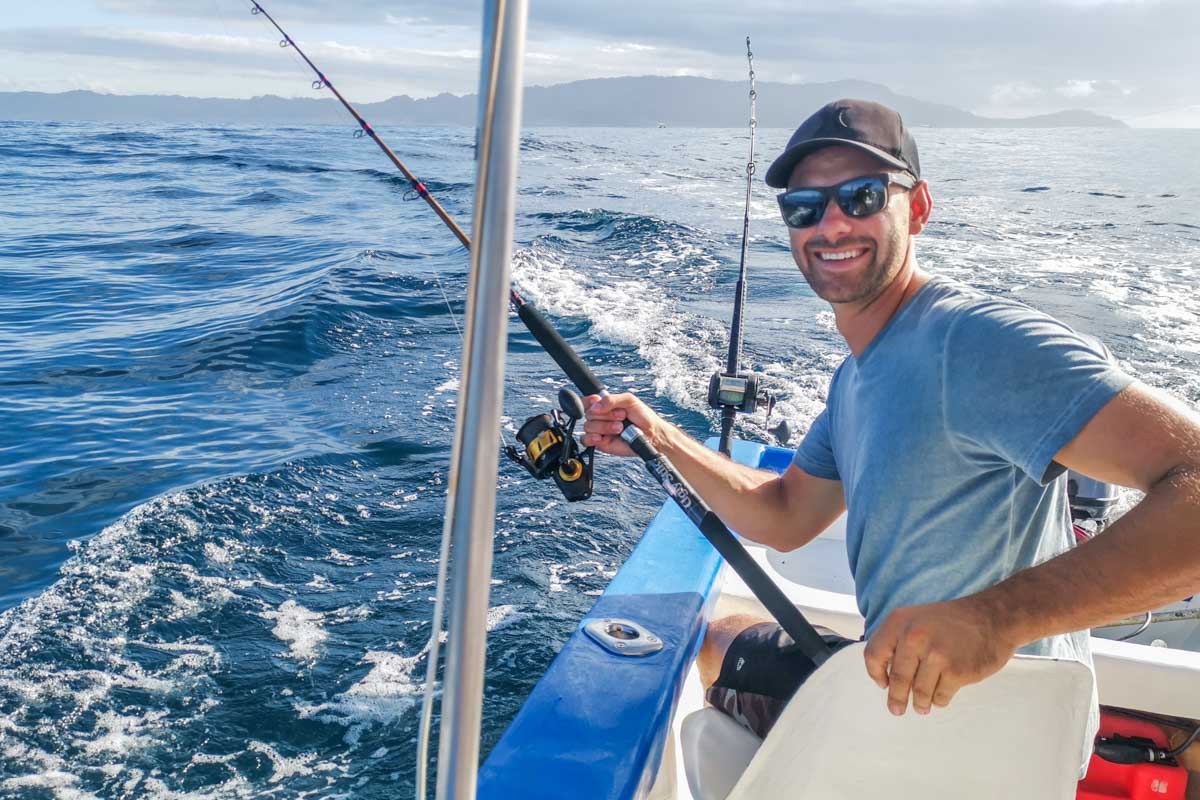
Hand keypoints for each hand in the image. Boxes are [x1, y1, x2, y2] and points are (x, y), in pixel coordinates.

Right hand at [582, 393, 664, 457]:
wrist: (651, 435)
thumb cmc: (643, 417)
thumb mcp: (629, 400)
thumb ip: (611, 400)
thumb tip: (596, 405)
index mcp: (605, 405)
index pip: (588, 401)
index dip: (590, 401)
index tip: (597, 401)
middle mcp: (601, 417)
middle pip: (589, 414)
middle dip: (606, 415)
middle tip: (621, 417)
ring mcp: (600, 430)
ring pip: (588, 426)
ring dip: (604, 427)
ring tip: (620, 428)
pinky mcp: (600, 443)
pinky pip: (586, 440)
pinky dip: (592, 438)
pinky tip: (602, 437)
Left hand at [862, 596, 1020, 715]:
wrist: (992, 619)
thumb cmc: (953, 621)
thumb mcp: (917, 619)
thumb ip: (899, 641)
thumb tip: (886, 675)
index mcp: (899, 622)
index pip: (874, 654)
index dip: (876, 673)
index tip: (883, 683)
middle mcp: (914, 637)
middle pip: (897, 680)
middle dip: (896, 699)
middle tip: (896, 709)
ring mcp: (936, 655)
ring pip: (919, 692)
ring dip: (919, 703)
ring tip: (921, 706)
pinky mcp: (956, 672)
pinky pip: (940, 696)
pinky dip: (938, 700)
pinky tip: (940, 697)